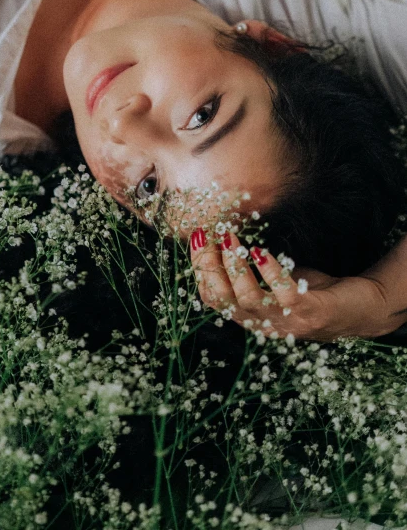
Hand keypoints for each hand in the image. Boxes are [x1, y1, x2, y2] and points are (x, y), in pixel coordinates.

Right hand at [190, 229, 390, 340]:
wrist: (363, 308)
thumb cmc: (314, 291)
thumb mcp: (275, 281)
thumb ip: (251, 271)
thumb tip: (223, 238)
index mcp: (250, 317)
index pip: (212, 298)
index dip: (200, 269)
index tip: (197, 239)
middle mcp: (263, 325)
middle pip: (223, 300)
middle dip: (210, 266)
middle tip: (207, 236)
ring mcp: (286, 322)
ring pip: (248, 299)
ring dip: (235, 267)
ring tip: (231, 239)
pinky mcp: (310, 313)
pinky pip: (283, 295)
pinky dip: (269, 273)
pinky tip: (261, 253)